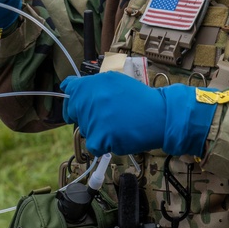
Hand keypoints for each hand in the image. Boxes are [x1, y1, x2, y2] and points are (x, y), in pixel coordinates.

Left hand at [60, 72, 217, 156]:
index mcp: (92, 84)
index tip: (78, 105)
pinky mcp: (100, 137)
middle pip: (75, 113)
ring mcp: (93, 119)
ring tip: (117, 124)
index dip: (72, 99)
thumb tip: (70, 88)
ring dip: (98, 131)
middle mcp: (89, 100)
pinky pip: (93, 146)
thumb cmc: (139, 99)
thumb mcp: (115, 81)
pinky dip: (104, 145)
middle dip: (87, 117)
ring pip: (85, 130)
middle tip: (106, 118)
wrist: (159, 115)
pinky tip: (118, 136)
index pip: (69, 89)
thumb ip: (93, 85)